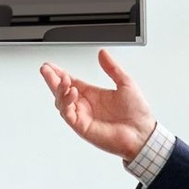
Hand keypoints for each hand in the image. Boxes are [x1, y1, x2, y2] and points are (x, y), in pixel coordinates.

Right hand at [39, 51, 156, 160]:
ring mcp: (83, 116)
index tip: (51, 66)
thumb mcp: (125, 83)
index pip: (71, 82)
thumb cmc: (137, 114)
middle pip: (62, 91)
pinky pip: (67, 114)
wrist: (143, 134)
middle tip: (45, 69)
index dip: (60, 74)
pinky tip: (71, 92)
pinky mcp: (82, 127)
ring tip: (63, 79)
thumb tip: (103, 54)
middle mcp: (86, 106)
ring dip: (59, 90)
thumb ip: (112, 68)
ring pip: (61, 102)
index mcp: (93, 95)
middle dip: (51, 80)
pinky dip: (66, 102)